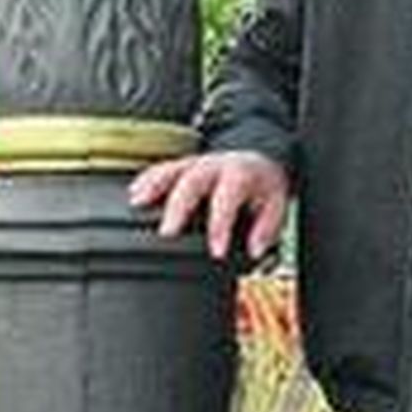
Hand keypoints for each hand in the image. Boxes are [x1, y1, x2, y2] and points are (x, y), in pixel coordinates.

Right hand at [128, 150, 289, 260]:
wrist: (260, 160)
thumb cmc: (264, 187)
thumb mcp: (277, 206)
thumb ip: (266, 228)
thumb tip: (254, 250)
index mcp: (241, 174)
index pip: (228, 199)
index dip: (221, 226)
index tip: (216, 251)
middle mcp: (216, 165)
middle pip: (193, 180)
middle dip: (178, 206)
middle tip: (167, 233)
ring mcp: (197, 163)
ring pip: (172, 169)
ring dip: (153, 186)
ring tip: (138, 204)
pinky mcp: (184, 165)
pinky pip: (162, 168)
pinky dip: (147, 180)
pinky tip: (134, 194)